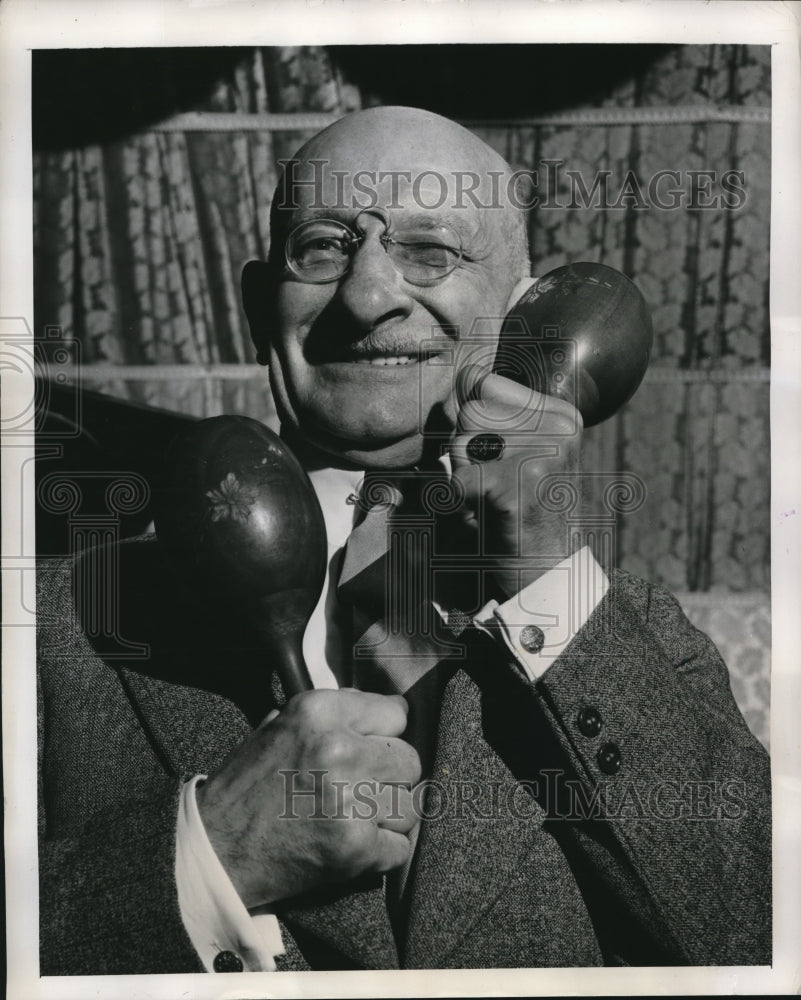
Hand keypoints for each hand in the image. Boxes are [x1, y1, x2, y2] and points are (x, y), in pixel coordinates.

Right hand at [196, 689, 420, 908]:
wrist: (214, 849)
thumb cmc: (246, 786)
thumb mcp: (277, 726)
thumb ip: (332, 714)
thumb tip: (386, 709)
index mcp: (318, 712)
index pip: (395, 713)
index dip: (386, 733)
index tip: (375, 746)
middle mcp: (338, 749)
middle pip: (409, 759)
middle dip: (391, 775)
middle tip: (365, 788)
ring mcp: (349, 800)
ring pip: (410, 804)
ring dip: (390, 814)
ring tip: (359, 817)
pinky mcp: (355, 847)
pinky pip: (401, 846)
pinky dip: (384, 850)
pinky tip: (359, 844)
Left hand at [449, 366, 581, 597]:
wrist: (545, 572)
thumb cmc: (519, 511)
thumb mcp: (511, 452)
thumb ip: (487, 414)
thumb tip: (462, 378)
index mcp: (560, 413)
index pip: (485, 383)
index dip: (473, 422)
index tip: (497, 459)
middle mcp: (559, 426)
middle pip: (471, 411)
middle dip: (465, 451)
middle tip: (494, 486)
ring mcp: (544, 453)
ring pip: (462, 440)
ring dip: (463, 475)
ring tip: (492, 500)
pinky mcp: (520, 485)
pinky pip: (458, 480)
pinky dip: (456, 503)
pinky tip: (483, 517)